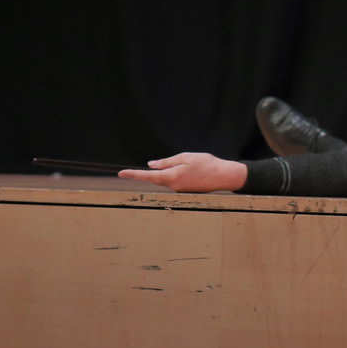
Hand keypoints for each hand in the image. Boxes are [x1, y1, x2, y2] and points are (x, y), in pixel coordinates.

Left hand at [116, 152, 247, 192]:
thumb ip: (167, 162)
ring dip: (170, 171)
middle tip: (174, 164)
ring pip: (166, 179)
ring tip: (192, 164)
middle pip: (157, 178)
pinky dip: (176, 174)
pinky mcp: (185, 190)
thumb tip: (152, 165)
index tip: (121, 174)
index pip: (148, 176)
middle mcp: (174, 186)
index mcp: (172, 177)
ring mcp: (179, 189)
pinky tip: (192, 169)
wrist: (224, 176)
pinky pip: (174, 181)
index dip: (134, 174)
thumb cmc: (207, 164)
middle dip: (156, 171)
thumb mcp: (186, 157)